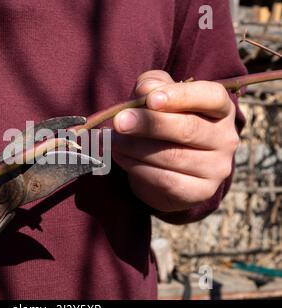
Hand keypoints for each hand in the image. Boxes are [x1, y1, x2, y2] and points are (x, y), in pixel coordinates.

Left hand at [112, 70, 238, 212]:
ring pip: (173, 156)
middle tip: (119, 122)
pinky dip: (138, 168)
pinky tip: (121, 158)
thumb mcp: (157, 97)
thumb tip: (145, 90)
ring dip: (135, 147)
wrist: (165, 168)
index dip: (181, 96)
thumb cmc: (163, 123)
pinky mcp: (201, 192)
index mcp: (221, 108)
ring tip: (113, 140)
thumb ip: (152, 85)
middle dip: (149, 124)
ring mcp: (216, 168)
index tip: (151, 100)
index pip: (211, 96)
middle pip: (188, 129)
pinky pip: (166, 181)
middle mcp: (225, 138)